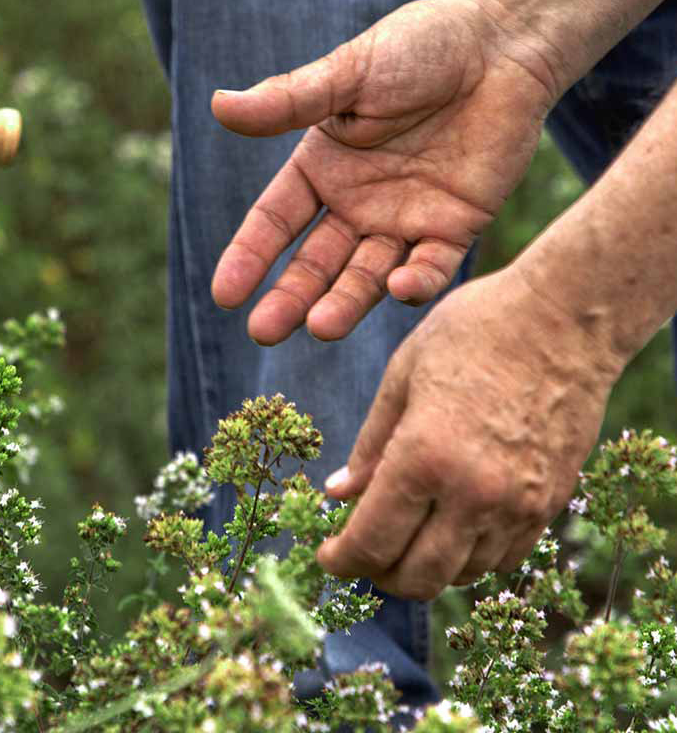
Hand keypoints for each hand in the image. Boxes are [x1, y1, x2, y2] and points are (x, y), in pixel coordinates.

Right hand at [210, 0, 567, 343]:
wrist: (503, 42)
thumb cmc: (418, 47)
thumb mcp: (347, 74)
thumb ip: (288, 101)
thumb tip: (218, 105)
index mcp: (322, 168)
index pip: (274, 223)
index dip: (249, 257)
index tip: (225, 294)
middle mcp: (357, 202)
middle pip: (314, 263)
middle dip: (289, 298)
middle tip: (264, 331)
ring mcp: (405, 219)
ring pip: (367, 275)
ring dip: (344, 303)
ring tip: (320, 328)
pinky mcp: (456, 226)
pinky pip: (433, 266)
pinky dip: (417, 282)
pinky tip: (399, 289)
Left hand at [315, 264, 623, 598]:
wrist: (566, 317)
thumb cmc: (475, 330)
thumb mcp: (401, 377)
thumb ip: (368, 446)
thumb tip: (337, 494)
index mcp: (424, 458)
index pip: (371, 542)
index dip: (341, 559)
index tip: (326, 556)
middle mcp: (474, 493)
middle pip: (415, 576)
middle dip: (378, 574)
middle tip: (360, 553)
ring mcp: (519, 505)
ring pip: (460, 574)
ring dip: (424, 567)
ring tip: (403, 537)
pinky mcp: (551, 503)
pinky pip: (502, 559)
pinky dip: (468, 557)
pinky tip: (448, 529)